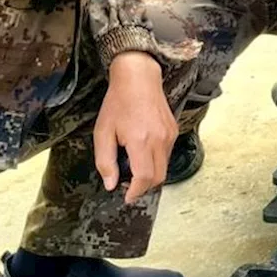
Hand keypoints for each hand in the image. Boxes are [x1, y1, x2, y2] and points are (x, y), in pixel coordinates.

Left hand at [93, 51, 177, 204]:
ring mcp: (169, 135)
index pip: (145, 178)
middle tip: (128, 186)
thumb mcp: (102, 132)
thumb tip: (111, 184)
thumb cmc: (118, 103)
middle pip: (158, 177)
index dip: (136, 192)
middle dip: (143, 187)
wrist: (139, 79)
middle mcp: (159, 140)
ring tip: (133, 168)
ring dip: (150, 174)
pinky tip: (141, 152)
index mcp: (141, 141)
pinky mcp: (173, 130)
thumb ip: (105, 161)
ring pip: (164, 167)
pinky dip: (156, 161)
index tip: (126, 197)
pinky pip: (166, 154)